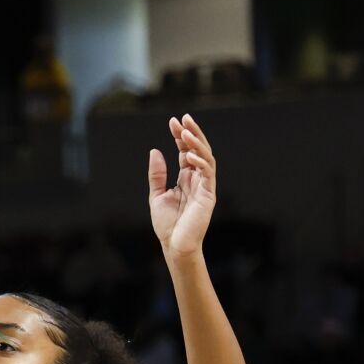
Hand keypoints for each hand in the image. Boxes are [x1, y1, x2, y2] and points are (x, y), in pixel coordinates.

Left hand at [148, 114, 215, 258]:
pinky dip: (200, 162)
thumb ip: (157, 174)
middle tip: (183, 119)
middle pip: (198, 150)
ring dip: (196, 144)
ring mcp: (205, 186)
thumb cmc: (167, 224)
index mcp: (186, 178)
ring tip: (185, 132)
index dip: (180, 136)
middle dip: (191, 133)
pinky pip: (208, 174)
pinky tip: (188, 155)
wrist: (174, 244)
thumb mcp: (157, 195)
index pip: (184, 151)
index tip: (173, 121)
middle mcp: (197, 179)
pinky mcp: (209, 194)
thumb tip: (155, 151)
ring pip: (205, 158)